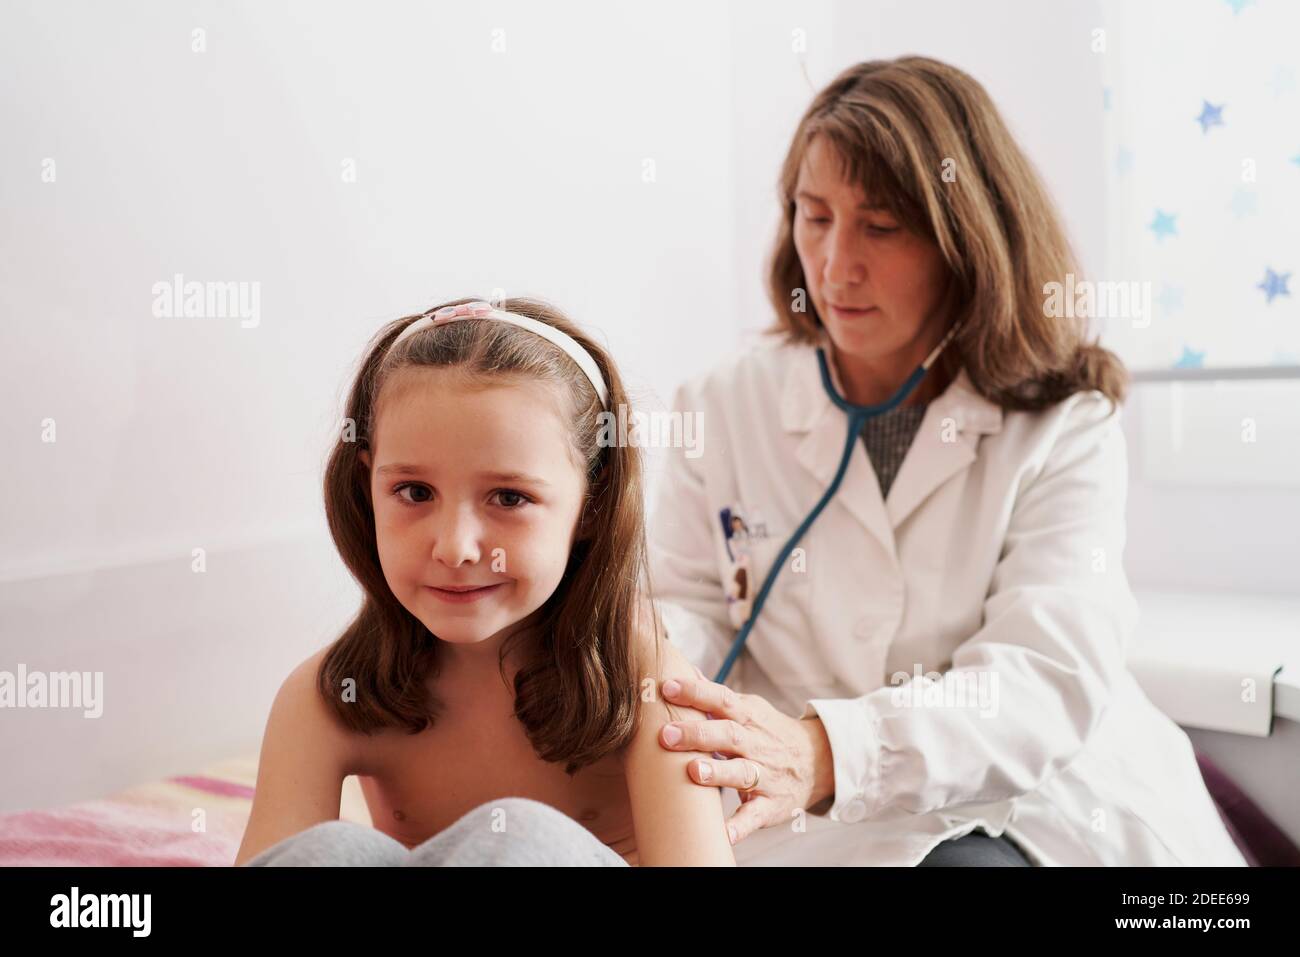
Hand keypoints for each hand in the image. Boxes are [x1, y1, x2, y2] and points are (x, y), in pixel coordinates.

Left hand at [659, 670, 834, 845]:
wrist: (818, 762)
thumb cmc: (770, 733)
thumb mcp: (750, 709)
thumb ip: (716, 696)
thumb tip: (684, 671)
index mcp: (748, 717)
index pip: (722, 699)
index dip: (696, 692)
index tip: (667, 688)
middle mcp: (756, 744)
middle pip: (728, 734)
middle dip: (697, 734)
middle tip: (666, 735)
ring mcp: (765, 775)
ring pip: (742, 772)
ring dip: (717, 773)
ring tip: (693, 772)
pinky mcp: (771, 805)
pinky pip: (755, 816)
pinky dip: (740, 826)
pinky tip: (722, 834)